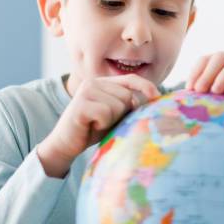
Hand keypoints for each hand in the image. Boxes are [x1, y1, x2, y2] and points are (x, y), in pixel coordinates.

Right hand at [37, 74, 159, 177]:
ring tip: (97, 124)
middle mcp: (93, 82)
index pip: (130, 79)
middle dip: (122, 113)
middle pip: (126, 96)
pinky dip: (102, 124)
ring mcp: (86, 91)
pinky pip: (106, 113)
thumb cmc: (92, 129)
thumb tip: (154, 99)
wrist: (64, 145)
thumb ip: (128, 105)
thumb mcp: (114, 115)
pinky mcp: (80, 104)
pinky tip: (91, 126)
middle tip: (105, 122)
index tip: (158, 97)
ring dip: (111, 120)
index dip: (146, 87)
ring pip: (118, 105)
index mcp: (103, 82)